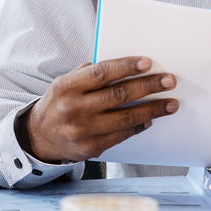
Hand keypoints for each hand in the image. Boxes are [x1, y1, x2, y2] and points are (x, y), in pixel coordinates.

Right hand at [18, 56, 177, 162]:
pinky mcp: (91, 147)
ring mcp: (84, 130)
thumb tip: (125, 66)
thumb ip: (89, 73)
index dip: (126, 67)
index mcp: (68, 87)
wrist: (40, 137)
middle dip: (148, 87)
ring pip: (125, 118)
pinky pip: (121, 135)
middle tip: (169, 81)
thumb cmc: (59, 103)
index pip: (102, 73)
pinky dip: (138, 127)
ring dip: (152, 110)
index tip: (147, 63)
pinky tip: (150, 120)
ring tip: (171, 104)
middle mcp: (75, 108)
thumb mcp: (65, 82)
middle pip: (119, 95)